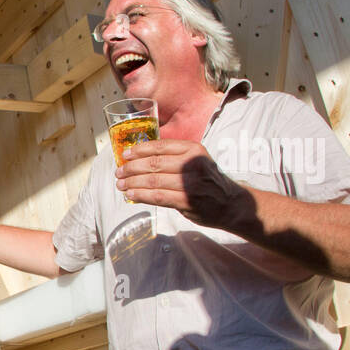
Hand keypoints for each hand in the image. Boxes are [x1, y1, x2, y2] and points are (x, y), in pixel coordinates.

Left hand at [116, 138, 243, 225]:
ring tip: (121, 184)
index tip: (125, 154)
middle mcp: (192, 164)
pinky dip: (141, 195)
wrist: (230, 203)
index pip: (160, 146)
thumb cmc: (208, 181)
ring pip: (152, 180)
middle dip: (131, 168)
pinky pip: (157, 196)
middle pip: (153, 163)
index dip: (139, 150)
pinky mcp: (187, 201)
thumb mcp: (196, 161)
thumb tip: (140, 159)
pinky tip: (131, 194)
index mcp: (193, 150)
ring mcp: (190, 183)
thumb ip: (174, 158)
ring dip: (132, 182)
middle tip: (119, 172)